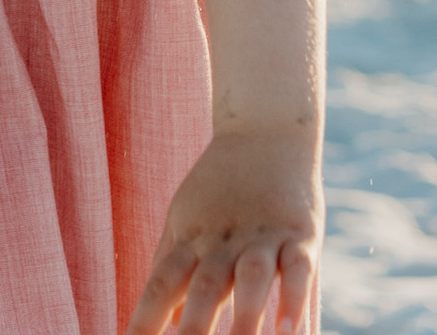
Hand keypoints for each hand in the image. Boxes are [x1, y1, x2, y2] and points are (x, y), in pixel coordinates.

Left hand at [125, 128, 323, 334]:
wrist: (263, 132)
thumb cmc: (219, 187)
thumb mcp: (185, 219)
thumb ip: (171, 267)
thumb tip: (156, 316)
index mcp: (191, 237)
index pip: (161, 282)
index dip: (146, 317)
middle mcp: (223, 239)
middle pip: (204, 286)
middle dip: (194, 329)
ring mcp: (262, 236)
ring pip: (252, 280)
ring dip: (245, 319)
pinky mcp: (301, 234)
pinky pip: (300, 270)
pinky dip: (295, 300)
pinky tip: (290, 332)